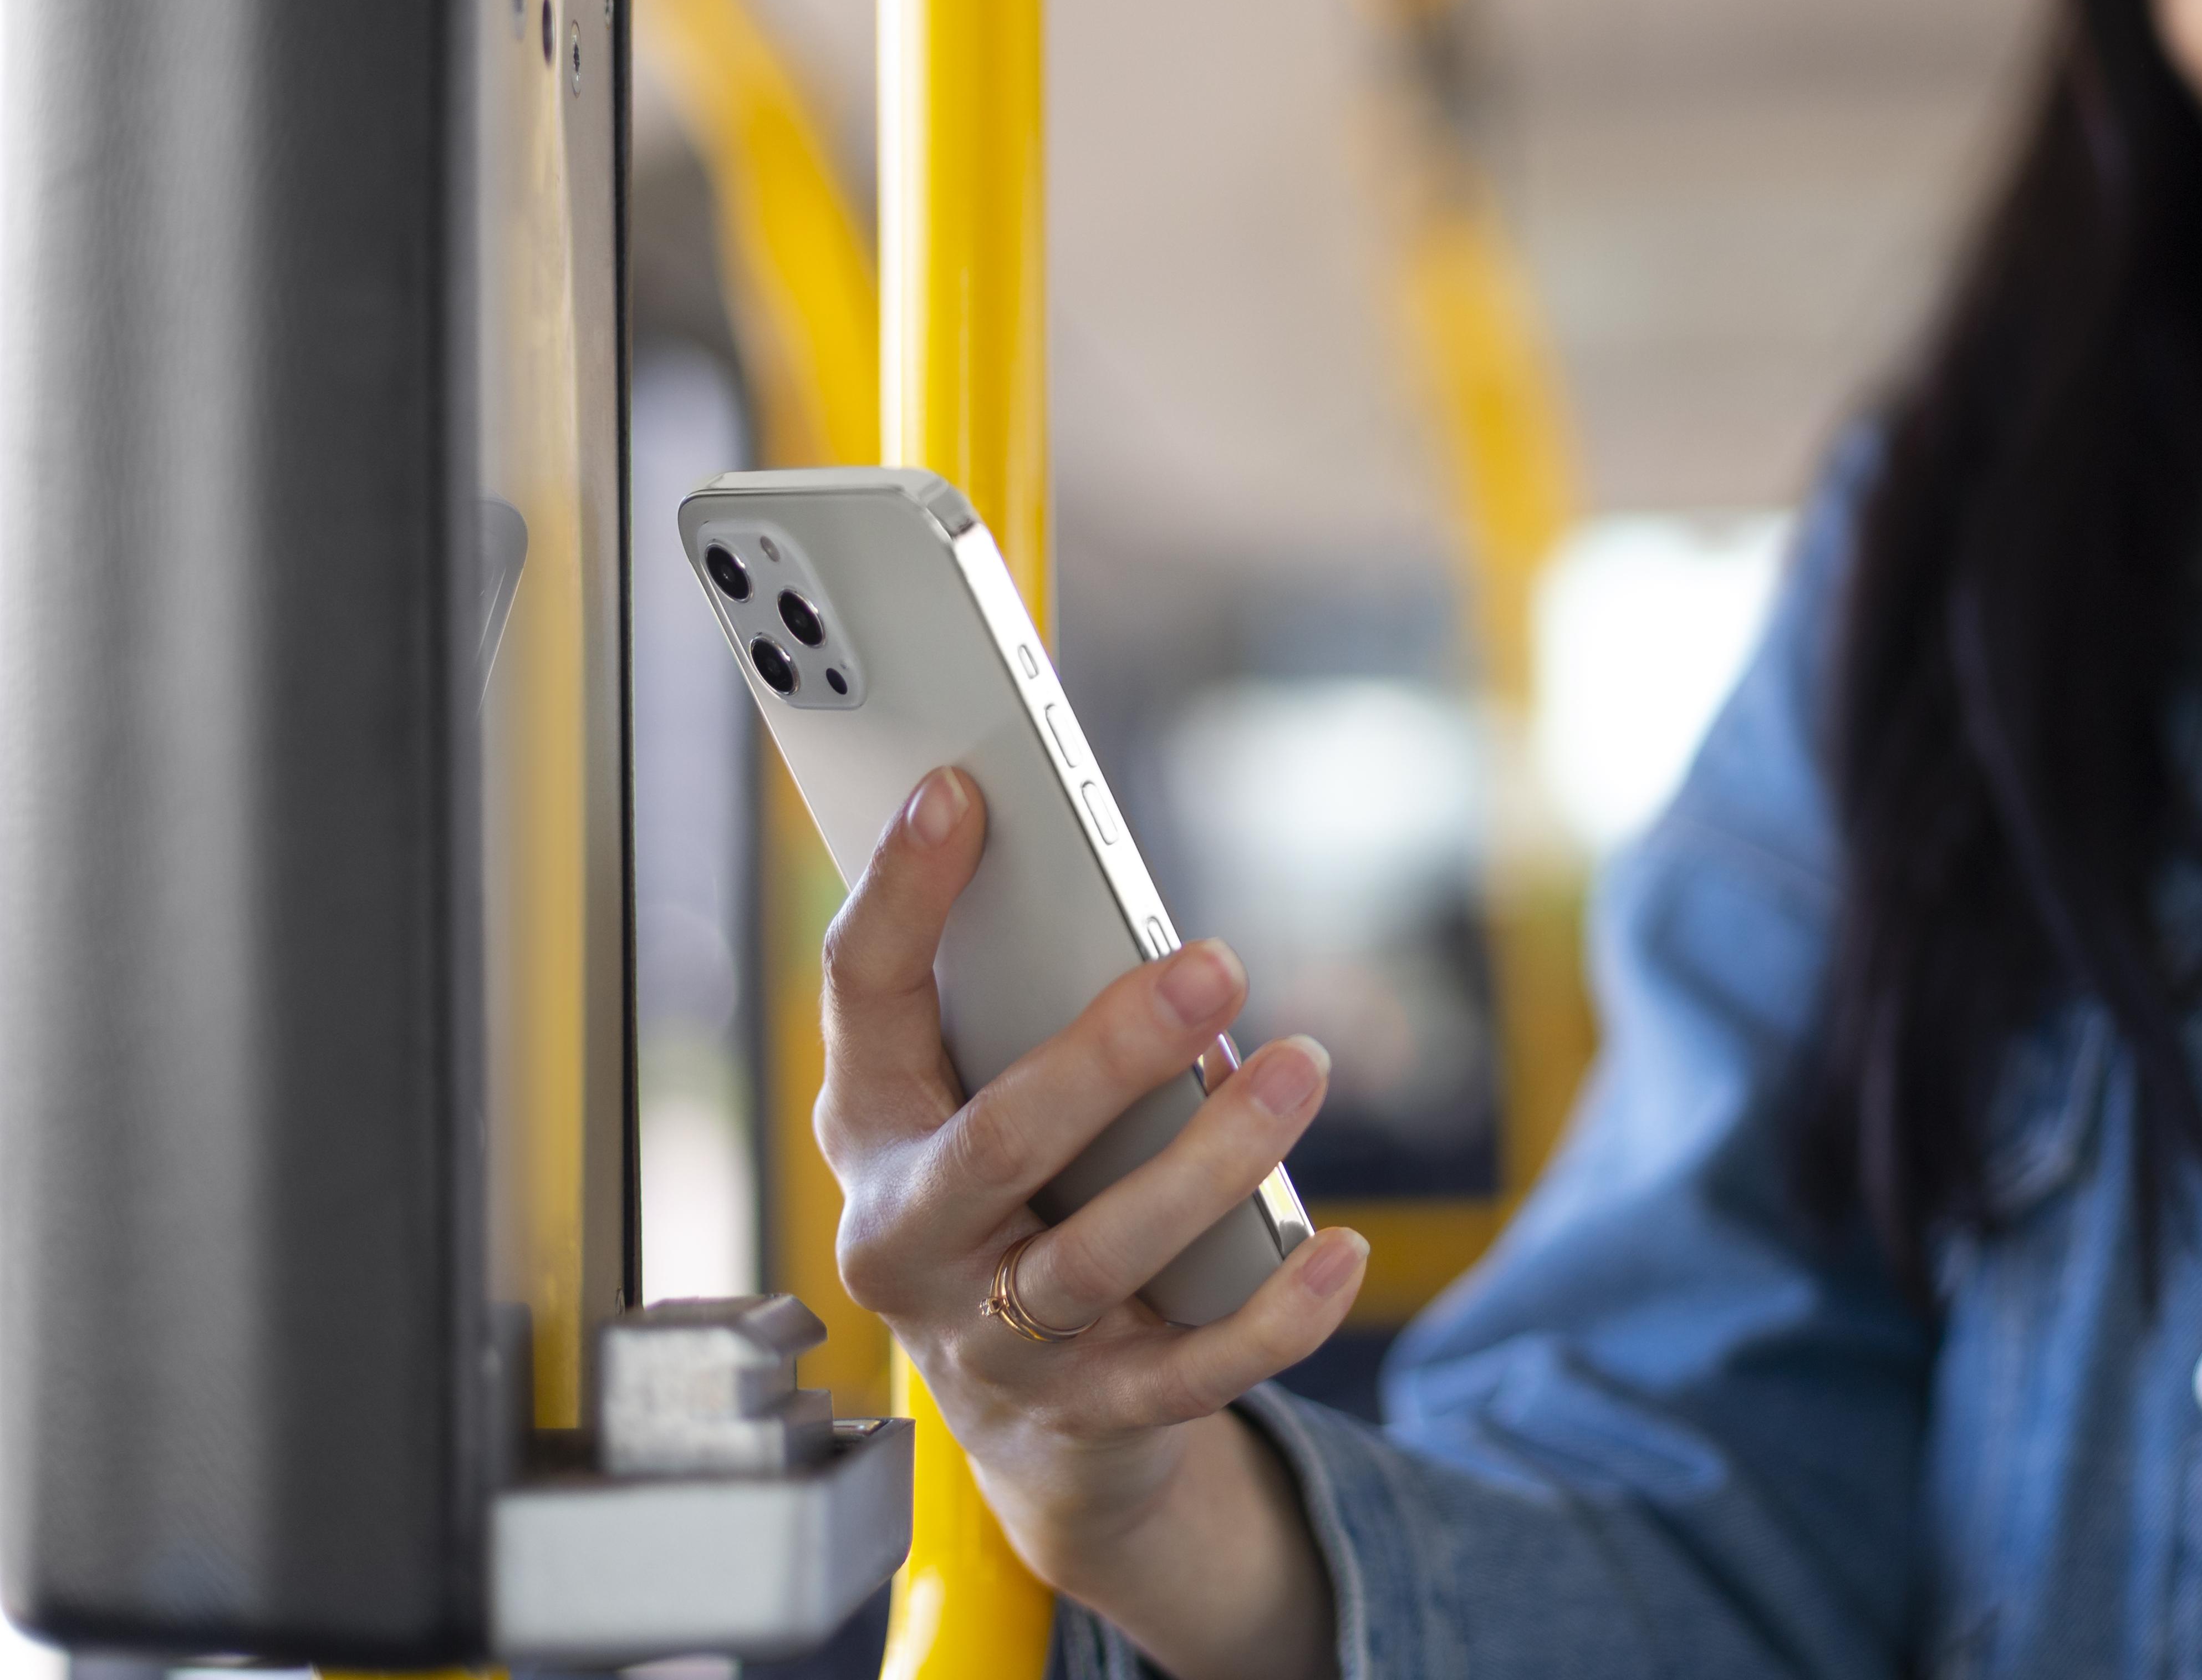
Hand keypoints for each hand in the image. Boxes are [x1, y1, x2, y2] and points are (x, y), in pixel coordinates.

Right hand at [818, 766, 1365, 1679]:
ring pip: (1101, 1253)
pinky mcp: (1089, 1414)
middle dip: (1109, 1049)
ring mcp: (994, 1338)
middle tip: (1215, 964)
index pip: (862, 996)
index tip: (957, 787)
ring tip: (1301, 1072)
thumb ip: (1030, 1008)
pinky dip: (1275, 1313)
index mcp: (874, 1127)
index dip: (899, 892)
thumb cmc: (1020, 1194)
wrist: (1031, 1414)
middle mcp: (910, 1237)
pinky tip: (1339, 1250)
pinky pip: (1192, 1370)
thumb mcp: (988, 1095)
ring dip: (1213, 1160)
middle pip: (1002, 1141)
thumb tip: (1143, 929)